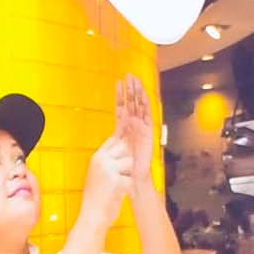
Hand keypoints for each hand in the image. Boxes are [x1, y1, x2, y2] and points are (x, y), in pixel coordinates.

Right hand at [79, 126, 141, 215]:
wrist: (92, 217)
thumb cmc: (96, 198)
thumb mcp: (98, 174)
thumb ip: (108, 162)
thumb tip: (124, 148)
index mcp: (96, 158)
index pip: (114, 140)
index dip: (122, 147)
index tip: (123, 159)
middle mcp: (101, 161)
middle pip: (125, 148)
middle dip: (128, 160)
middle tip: (122, 175)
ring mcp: (108, 169)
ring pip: (130, 163)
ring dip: (129, 175)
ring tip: (120, 186)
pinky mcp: (116, 181)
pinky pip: (131, 180)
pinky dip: (129, 189)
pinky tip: (121, 195)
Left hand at [110, 70, 158, 189]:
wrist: (134, 178)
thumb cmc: (123, 166)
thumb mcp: (112, 151)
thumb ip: (111, 141)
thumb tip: (104, 136)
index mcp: (124, 128)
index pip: (121, 108)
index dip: (120, 96)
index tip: (118, 82)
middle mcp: (134, 125)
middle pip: (132, 103)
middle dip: (130, 89)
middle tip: (129, 75)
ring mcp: (142, 127)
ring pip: (140, 106)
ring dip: (138, 93)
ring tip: (135, 79)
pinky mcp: (149, 131)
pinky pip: (147, 115)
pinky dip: (145, 104)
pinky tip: (143, 95)